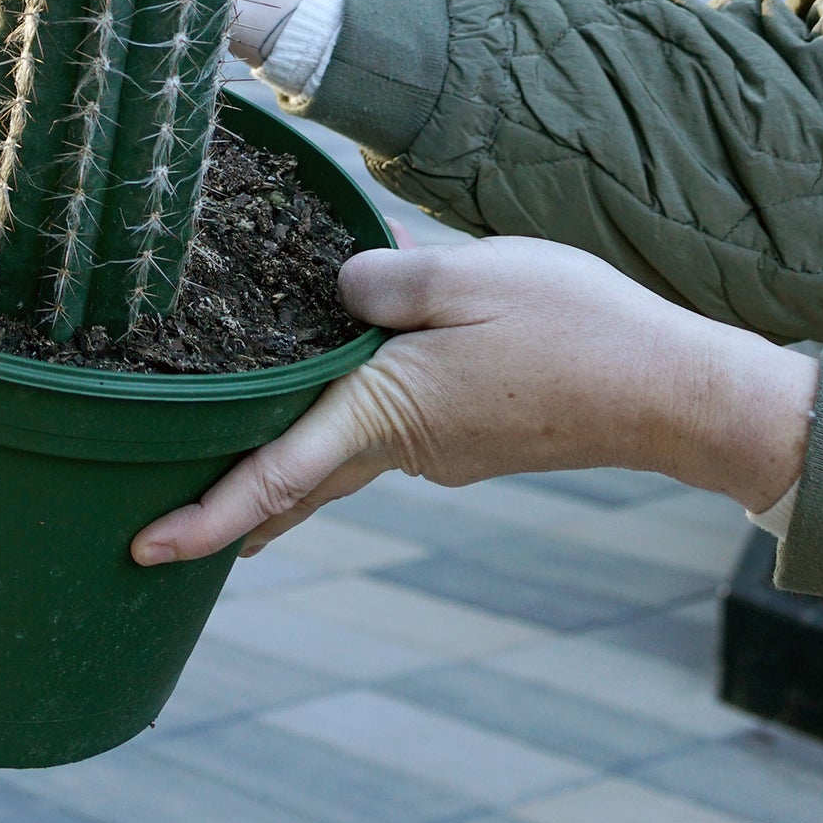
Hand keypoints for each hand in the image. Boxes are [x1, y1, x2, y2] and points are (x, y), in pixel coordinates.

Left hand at [132, 237, 817, 564]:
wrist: (674, 389)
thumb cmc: (574, 328)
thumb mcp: (464, 275)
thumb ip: (381, 279)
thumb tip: (334, 286)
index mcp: (386, 413)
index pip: (277, 474)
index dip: (208, 514)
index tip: (148, 548)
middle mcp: (406, 447)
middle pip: (296, 476)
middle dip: (229, 501)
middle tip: (158, 521)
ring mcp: (441, 450)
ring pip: (341, 447)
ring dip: (286, 446)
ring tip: (224, 438)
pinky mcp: (468, 435)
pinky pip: (386, 425)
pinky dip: (346, 411)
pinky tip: (335, 368)